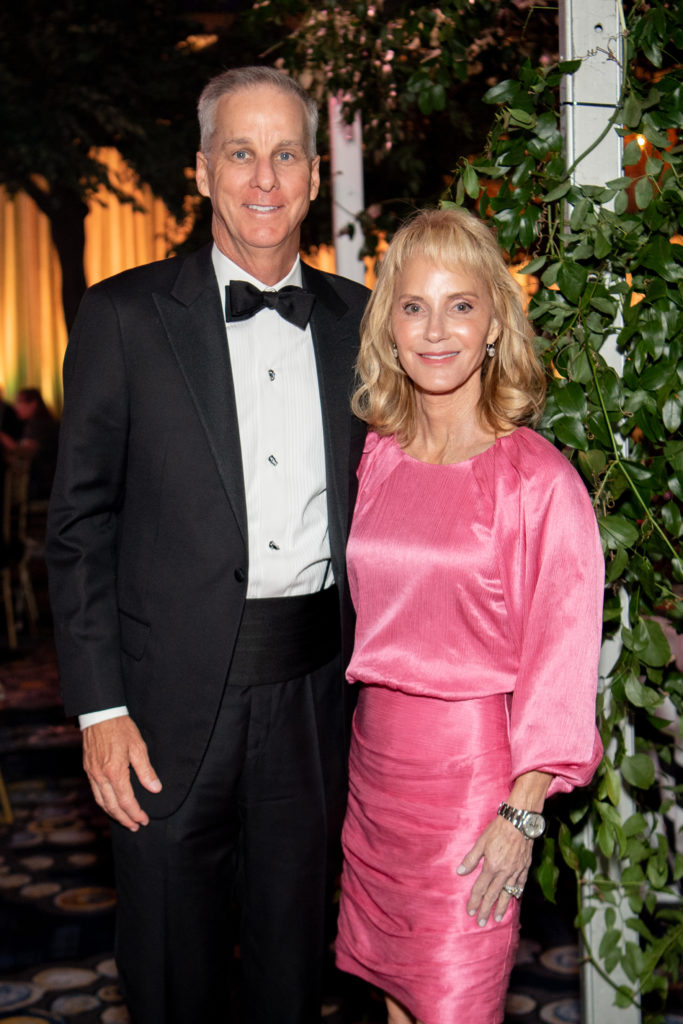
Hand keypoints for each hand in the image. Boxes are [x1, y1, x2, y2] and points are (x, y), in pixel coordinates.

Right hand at [82, 716, 161, 830]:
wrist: (99, 714)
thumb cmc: (121, 728)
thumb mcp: (138, 747)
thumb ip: (146, 770)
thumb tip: (155, 788)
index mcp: (115, 771)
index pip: (126, 801)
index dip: (136, 813)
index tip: (144, 820)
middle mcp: (100, 776)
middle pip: (112, 806)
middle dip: (125, 819)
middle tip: (136, 826)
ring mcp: (92, 773)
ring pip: (101, 801)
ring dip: (113, 814)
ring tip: (125, 820)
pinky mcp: (88, 769)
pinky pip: (95, 792)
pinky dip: (104, 803)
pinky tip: (111, 804)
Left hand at [456, 815, 531, 926]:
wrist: (520, 821)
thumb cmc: (498, 829)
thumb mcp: (481, 842)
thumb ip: (471, 859)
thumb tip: (460, 872)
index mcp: (492, 866)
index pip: (480, 888)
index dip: (474, 901)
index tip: (470, 911)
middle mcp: (504, 872)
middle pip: (493, 895)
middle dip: (486, 910)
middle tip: (481, 922)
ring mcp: (516, 871)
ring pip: (507, 893)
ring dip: (501, 907)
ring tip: (496, 918)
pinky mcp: (525, 867)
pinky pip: (520, 884)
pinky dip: (516, 892)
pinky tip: (514, 898)